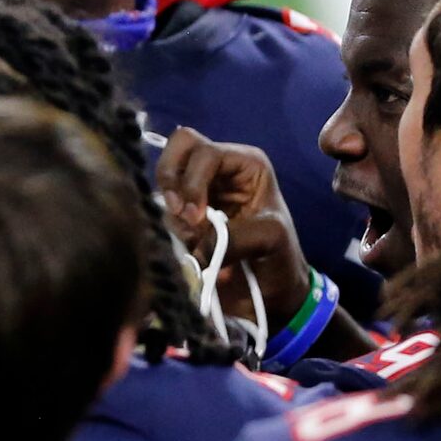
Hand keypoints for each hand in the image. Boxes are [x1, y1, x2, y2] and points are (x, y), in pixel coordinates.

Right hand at [153, 127, 311, 327]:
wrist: (269, 294)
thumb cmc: (279, 258)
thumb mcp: (270, 238)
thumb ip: (234, 235)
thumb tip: (194, 244)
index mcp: (244, 164)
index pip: (204, 151)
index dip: (193, 181)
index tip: (196, 218)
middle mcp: (218, 170)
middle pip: (178, 147)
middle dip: (171, 180)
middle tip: (177, 213)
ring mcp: (197, 191)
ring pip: (164, 181)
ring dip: (172, 214)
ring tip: (193, 241)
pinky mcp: (182, 215)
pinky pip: (160, 210)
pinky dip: (167, 229)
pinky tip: (187, 248)